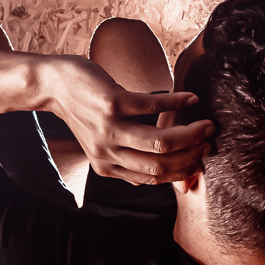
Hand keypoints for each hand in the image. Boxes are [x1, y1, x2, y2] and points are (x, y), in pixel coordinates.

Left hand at [47, 56, 213, 184]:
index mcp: (107, 167)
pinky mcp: (112, 103)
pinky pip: (153, 107)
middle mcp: (107, 152)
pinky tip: (191, 98)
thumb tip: (167, 173)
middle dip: (191, 155)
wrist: (54, 85)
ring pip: (159, 141)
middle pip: (160, 164)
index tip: (202, 161)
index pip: (154, 179)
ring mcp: (109, 128)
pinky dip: (177, 102)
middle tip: (210, 142)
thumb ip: (130, 158)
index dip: (183, 172)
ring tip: (207, 125)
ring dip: (189, 134)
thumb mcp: (103, 143)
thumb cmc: (85, 111)